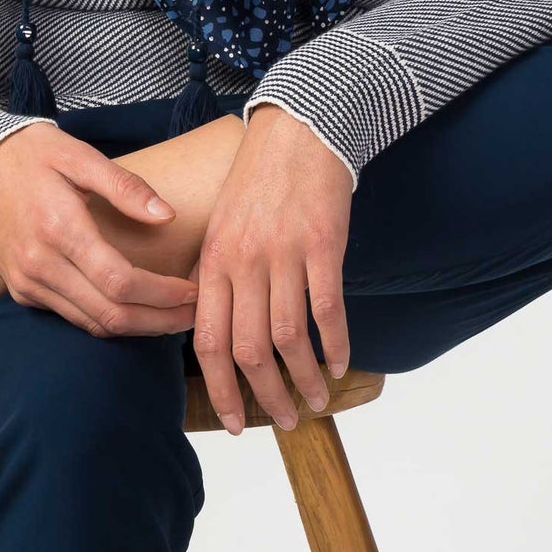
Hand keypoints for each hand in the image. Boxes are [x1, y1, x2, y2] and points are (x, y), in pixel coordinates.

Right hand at [0, 122, 200, 338]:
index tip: (194, 291)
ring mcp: (29, 283)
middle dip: (160, 321)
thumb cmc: (30, 154)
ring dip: (138, 327)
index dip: (163, 294)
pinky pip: (73, 317)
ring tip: (175, 316)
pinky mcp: (22, 291)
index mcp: (59, 228)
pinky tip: (136, 309)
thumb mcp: (77, 155)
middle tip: (196, 315)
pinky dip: (108, 320)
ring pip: (93, 325)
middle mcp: (41, 264)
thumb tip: (167, 215)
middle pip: (111, 314)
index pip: (120, 281)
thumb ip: (124, 186)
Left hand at [192, 103, 352, 434]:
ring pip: (289, 338)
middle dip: (266, 396)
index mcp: (214, 260)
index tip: (237, 421)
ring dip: (305, 380)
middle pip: (248, 349)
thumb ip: (218, 276)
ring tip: (317, 401)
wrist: (299, 129)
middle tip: (284, 420)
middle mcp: (244, 261)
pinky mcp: (323, 244)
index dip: (222, 388)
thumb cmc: (260, 180)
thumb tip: (218, 333)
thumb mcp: (222, 225)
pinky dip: (337, 345)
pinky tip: (343, 363)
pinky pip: (328, 310)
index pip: (208, 340)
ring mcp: (283, 253)